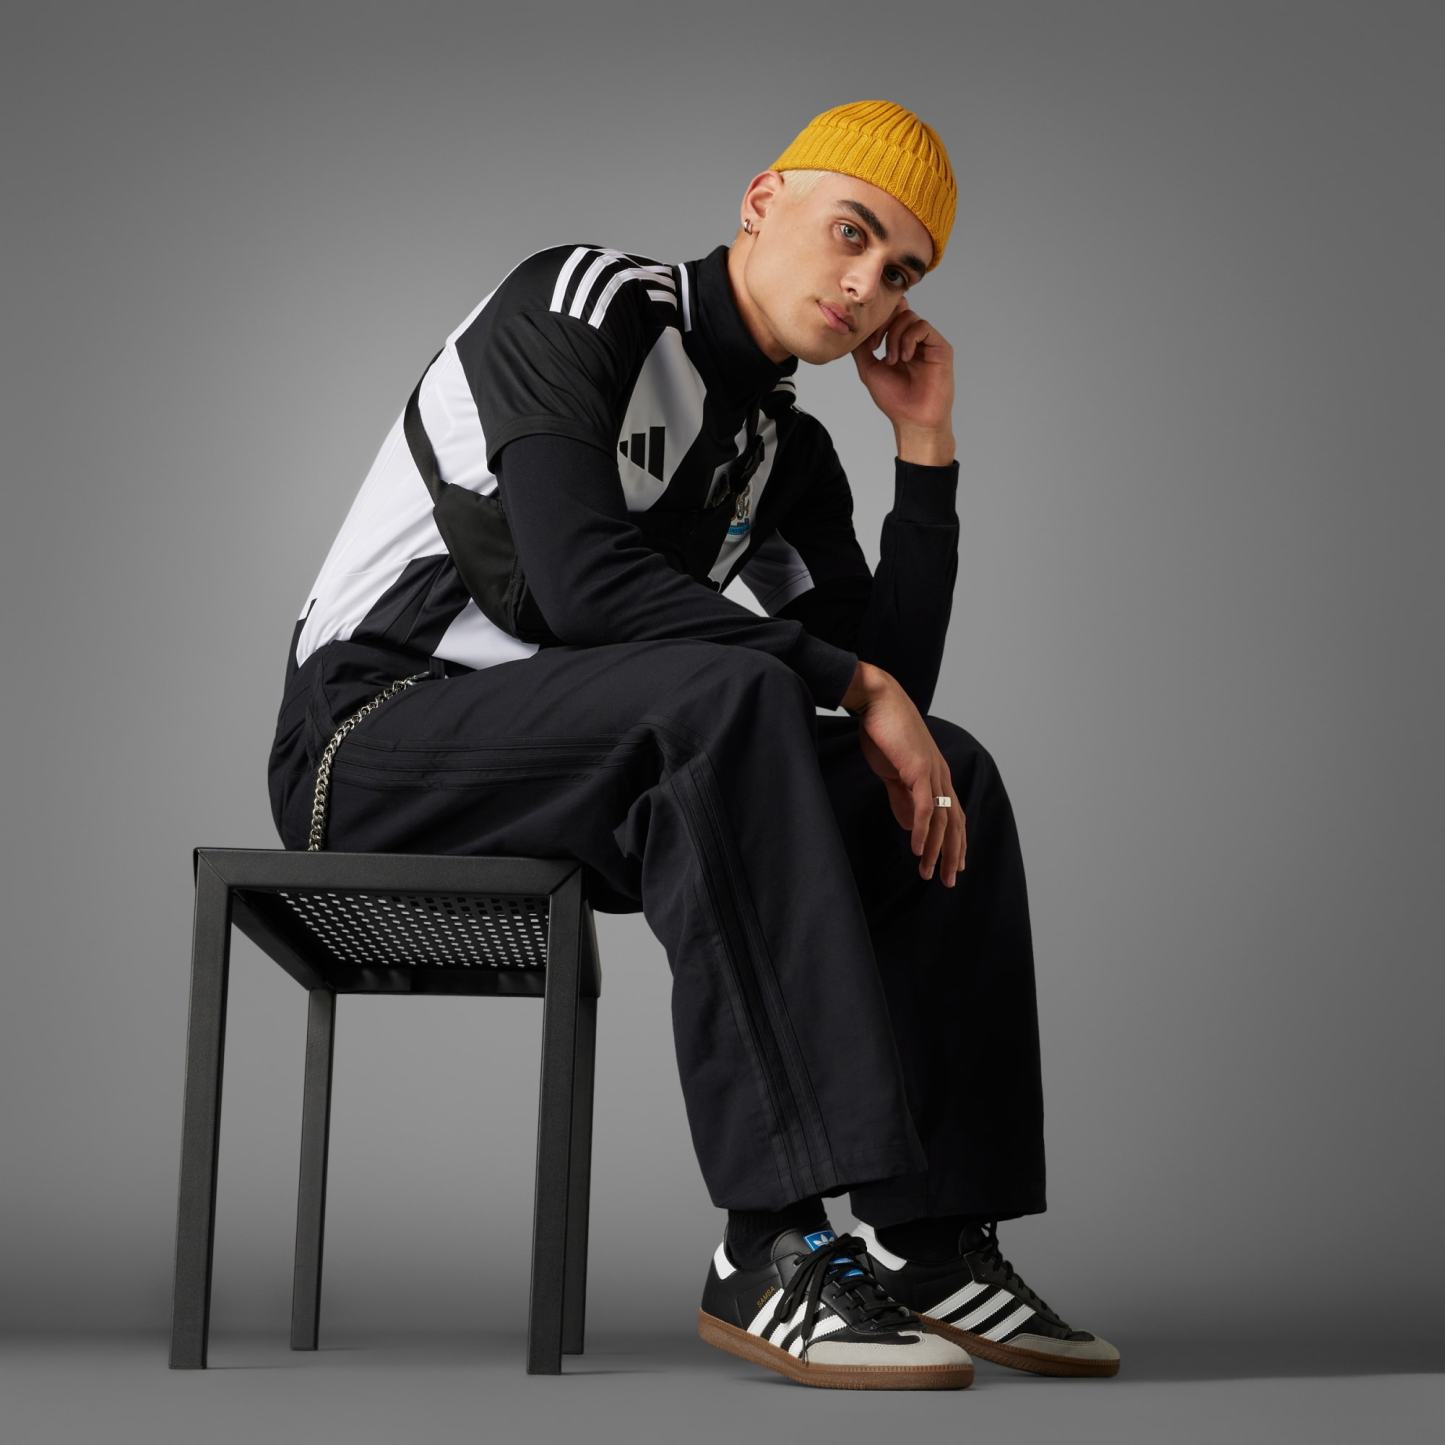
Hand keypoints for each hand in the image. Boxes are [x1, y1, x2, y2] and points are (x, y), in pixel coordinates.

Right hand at [850, 678, 965, 885]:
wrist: (877, 700)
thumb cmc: (883, 732)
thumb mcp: (894, 770)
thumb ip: (903, 796)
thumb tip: (911, 823)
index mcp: (937, 775)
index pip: (954, 815)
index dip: (956, 842)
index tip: (954, 866)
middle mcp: (941, 775)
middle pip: (955, 823)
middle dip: (952, 855)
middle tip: (948, 881)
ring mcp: (932, 772)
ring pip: (942, 820)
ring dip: (935, 849)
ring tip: (928, 873)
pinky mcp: (918, 769)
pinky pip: (925, 806)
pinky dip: (922, 830)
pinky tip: (916, 849)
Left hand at [851, 303, 955, 433]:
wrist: (913, 419)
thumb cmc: (894, 400)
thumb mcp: (869, 369)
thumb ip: (862, 348)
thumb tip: (853, 330)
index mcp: (899, 343)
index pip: (890, 315)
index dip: (877, 320)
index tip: (868, 342)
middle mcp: (914, 340)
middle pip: (898, 311)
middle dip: (883, 325)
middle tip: (875, 346)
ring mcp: (928, 343)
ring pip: (909, 317)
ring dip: (894, 336)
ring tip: (892, 360)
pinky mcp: (940, 347)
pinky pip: (923, 327)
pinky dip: (908, 339)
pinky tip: (904, 358)